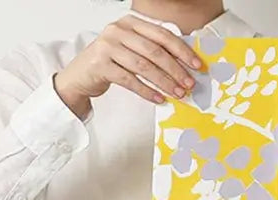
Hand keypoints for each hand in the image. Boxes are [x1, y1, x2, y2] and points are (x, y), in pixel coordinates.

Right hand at [54, 16, 204, 117]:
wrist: (80, 75)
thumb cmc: (111, 62)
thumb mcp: (132, 49)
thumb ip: (153, 51)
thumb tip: (184, 66)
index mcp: (130, 22)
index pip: (162, 35)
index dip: (182, 51)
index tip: (197, 66)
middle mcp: (118, 30)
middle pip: (155, 51)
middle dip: (175, 69)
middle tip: (189, 84)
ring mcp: (108, 47)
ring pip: (144, 66)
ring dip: (164, 82)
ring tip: (178, 94)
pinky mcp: (101, 65)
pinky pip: (130, 80)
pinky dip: (147, 91)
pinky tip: (159, 99)